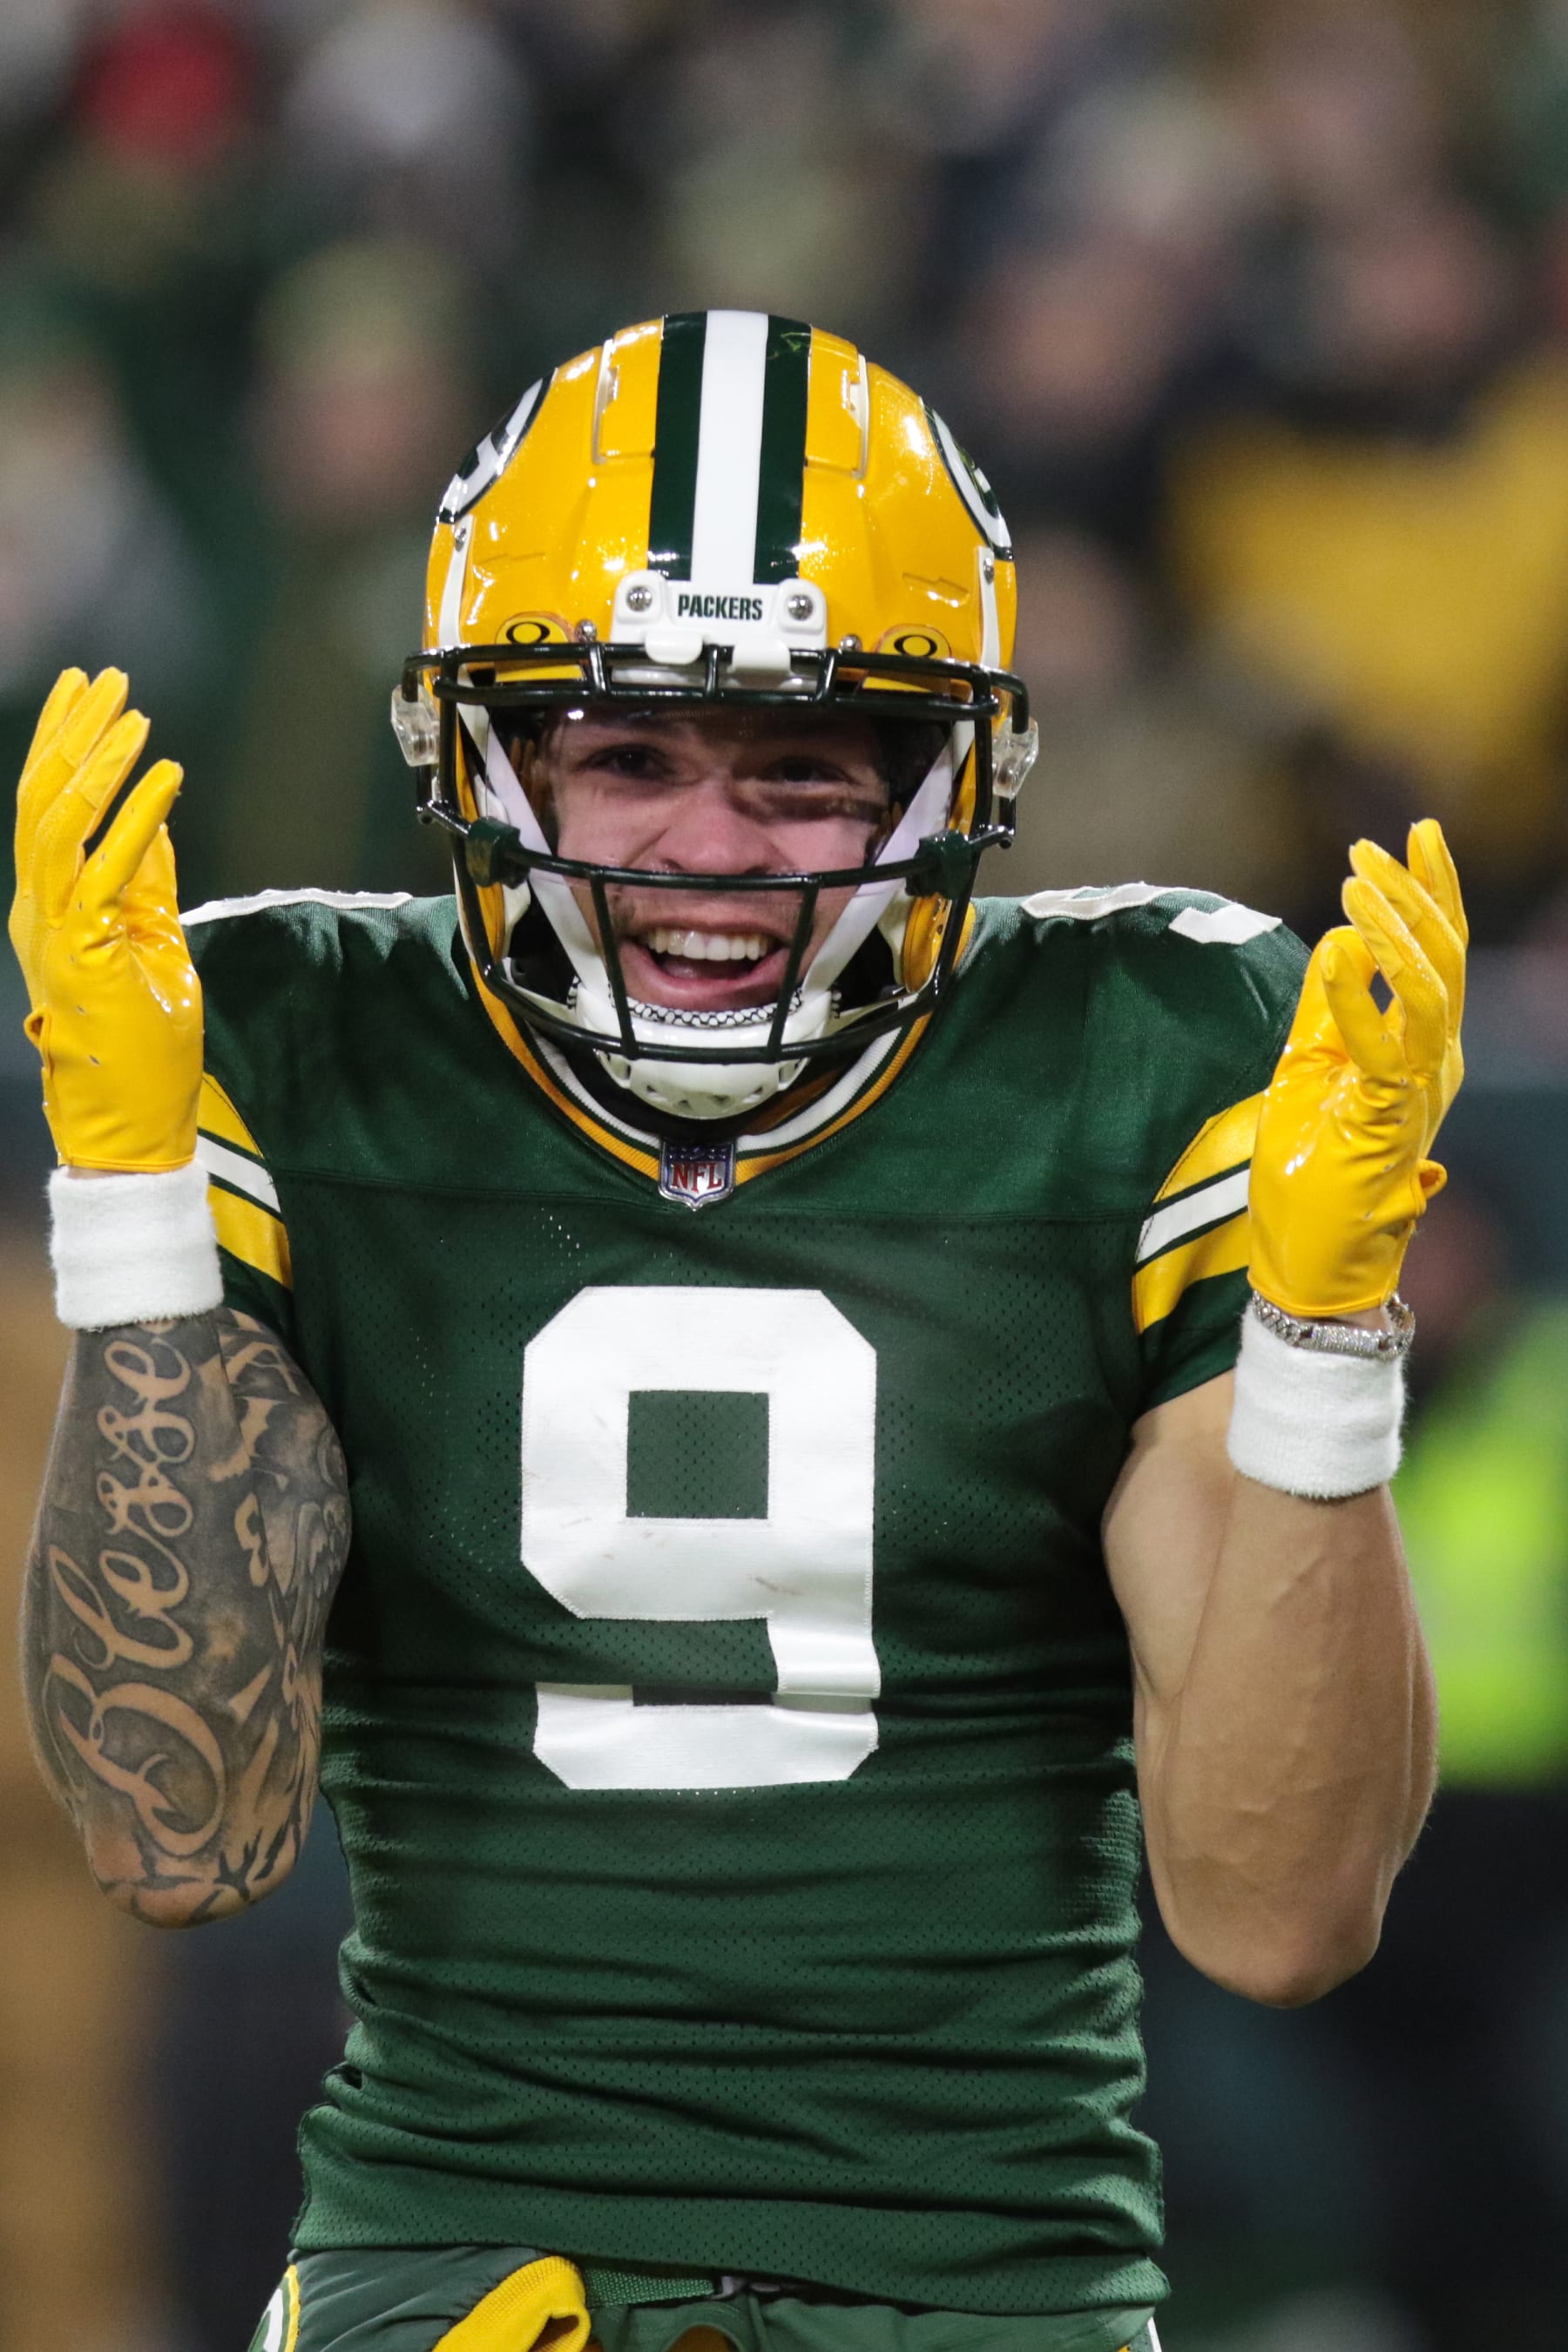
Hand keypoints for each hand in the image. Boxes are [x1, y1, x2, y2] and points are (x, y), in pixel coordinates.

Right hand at [9, 666, 201, 1170]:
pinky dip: (137, 819)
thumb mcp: (150, 939)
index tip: (90, 687)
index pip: (46, 804)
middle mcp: (39, 908)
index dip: (64, 740)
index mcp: (49, 903)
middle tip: (109, 676)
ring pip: (59, 822)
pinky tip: (166, 777)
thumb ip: (145, 878)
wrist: (129, 1122)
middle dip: (75, 730)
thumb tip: (154, 815)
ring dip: (100, 762)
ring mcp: (54, 929)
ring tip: (135, 714)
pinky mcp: (83, 953)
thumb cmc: (140, 1043)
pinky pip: (105, 871)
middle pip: (43, 797)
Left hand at [1248, 819, 1466, 1319]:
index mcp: (1420, 1047)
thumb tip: (1333, 940)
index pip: (1440, 952)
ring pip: (1434, 990)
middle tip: (1365, 849)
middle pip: (1445, 957)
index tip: (1414, 833)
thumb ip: (1324, 1007)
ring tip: (1356, 888)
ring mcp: (1419, 1091)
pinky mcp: (1389, 1119)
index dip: (1432, 889)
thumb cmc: (1311, 1171)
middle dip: (1410, 894)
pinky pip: (1387, 1047)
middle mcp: (1434, 1062)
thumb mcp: (1306, 1066)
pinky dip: (1362, 997)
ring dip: (1395, 932)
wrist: (1309, 1258)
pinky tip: (1339, 950)